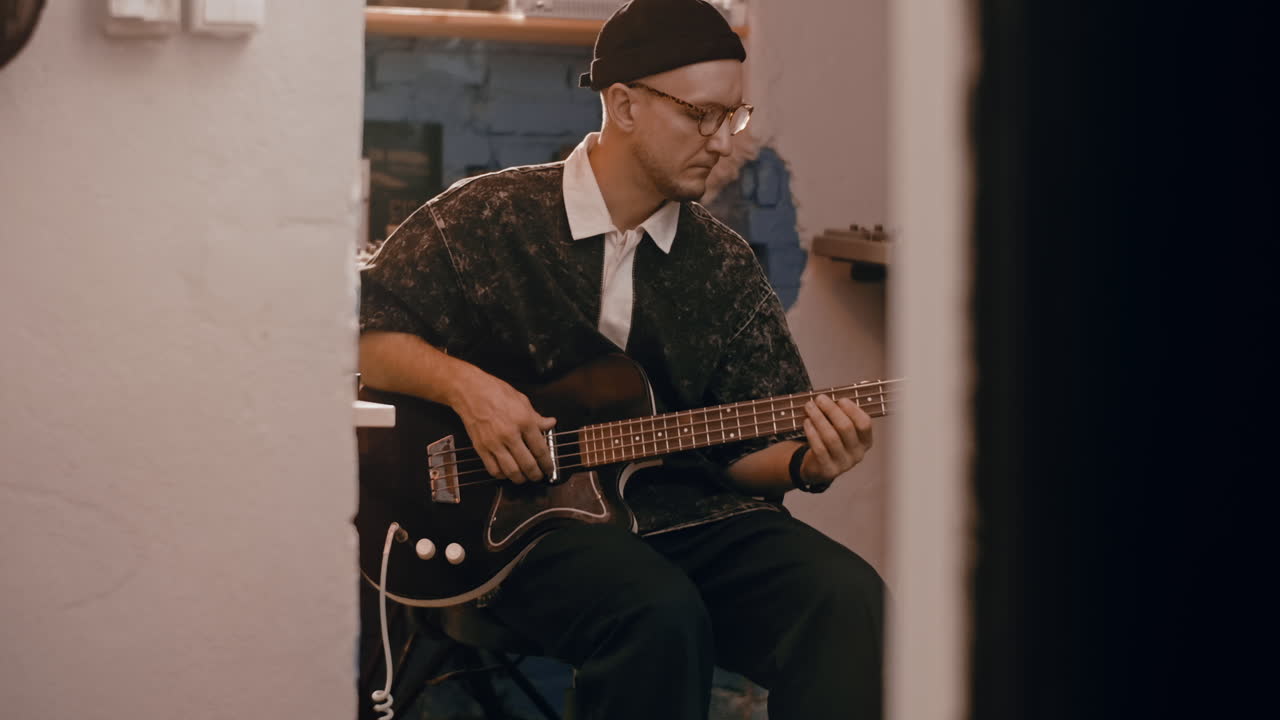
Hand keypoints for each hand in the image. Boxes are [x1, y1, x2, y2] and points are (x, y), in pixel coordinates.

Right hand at [449, 367, 555, 484]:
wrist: (470, 391)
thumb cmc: (495, 392)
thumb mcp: (522, 400)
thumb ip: (537, 417)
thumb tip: (550, 423)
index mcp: (524, 421)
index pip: (540, 449)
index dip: (547, 463)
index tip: (549, 468)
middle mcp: (510, 434)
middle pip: (528, 464)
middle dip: (536, 475)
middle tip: (539, 476)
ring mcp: (494, 443)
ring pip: (511, 471)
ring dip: (521, 478)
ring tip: (524, 478)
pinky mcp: (481, 448)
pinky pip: (493, 469)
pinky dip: (502, 475)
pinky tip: (506, 473)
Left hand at [799, 394, 873, 486]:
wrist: (819, 468)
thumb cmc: (832, 442)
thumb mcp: (841, 431)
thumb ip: (840, 416)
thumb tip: (828, 398)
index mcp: (865, 442)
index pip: (864, 424)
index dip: (853, 410)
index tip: (841, 399)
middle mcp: (857, 454)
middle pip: (846, 428)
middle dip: (831, 410)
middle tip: (819, 399)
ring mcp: (843, 464)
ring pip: (831, 437)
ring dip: (819, 418)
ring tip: (809, 407)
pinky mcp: (828, 470)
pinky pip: (819, 448)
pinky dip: (812, 433)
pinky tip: (807, 422)